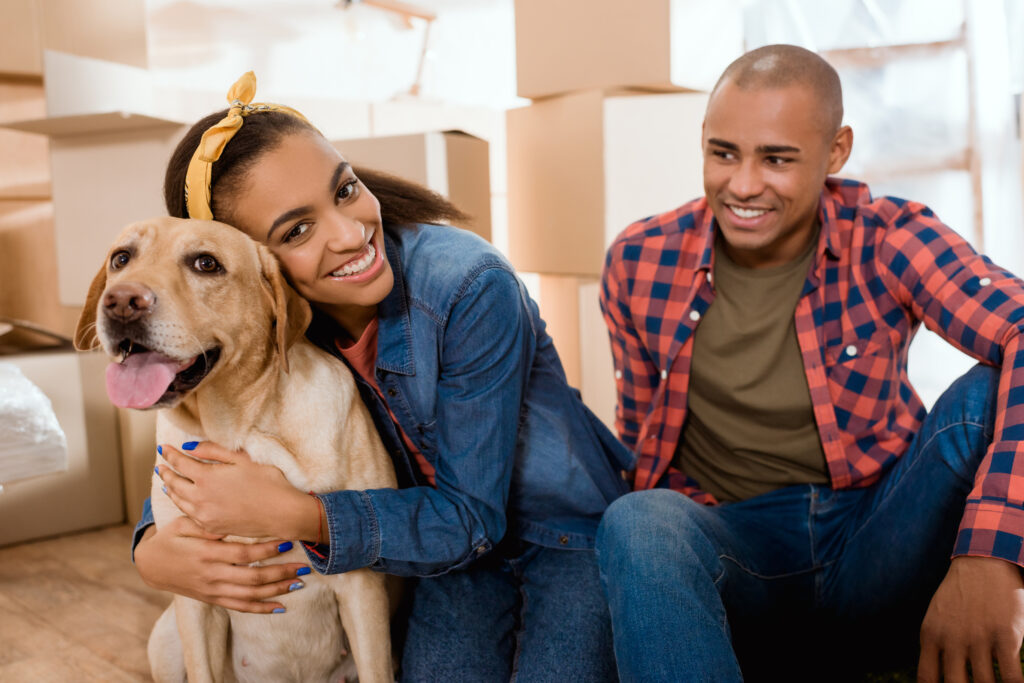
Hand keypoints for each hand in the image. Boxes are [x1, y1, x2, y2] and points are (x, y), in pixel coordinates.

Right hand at [135, 516, 309, 612]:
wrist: (151, 565)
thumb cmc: (171, 538)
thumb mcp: (184, 524)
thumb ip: (208, 524)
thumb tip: (231, 520)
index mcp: (206, 553)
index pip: (242, 554)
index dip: (266, 550)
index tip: (287, 542)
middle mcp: (211, 575)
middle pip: (252, 578)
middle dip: (280, 573)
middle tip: (303, 566)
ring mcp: (212, 590)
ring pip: (250, 595)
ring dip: (276, 590)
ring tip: (299, 583)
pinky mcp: (213, 598)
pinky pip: (240, 607)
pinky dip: (261, 608)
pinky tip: (280, 606)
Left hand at [156, 440, 318, 540]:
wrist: (282, 513)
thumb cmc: (267, 482)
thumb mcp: (242, 459)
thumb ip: (213, 451)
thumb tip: (189, 446)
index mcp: (206, 477)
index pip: (180, 463)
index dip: (170, 454)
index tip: (163, 448)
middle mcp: (200, 498)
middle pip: (174, 483)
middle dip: (166, 472)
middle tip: (160, 465)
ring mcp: (204, 515)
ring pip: (179, 500)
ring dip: (170, 489)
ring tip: (166, 483)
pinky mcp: (211, 527)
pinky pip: (189, 514)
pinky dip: (181, 505)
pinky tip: (183, 502)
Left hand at [917, 556, 1023, 682]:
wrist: (984, 562)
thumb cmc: (961, 595)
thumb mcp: (936, 618)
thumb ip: (935, 646)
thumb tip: (937, 678)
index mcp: (931, 636)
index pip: (927, 679)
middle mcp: (951, 640)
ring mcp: (979, 638)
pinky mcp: (1006, 636)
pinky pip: (1011, 677)